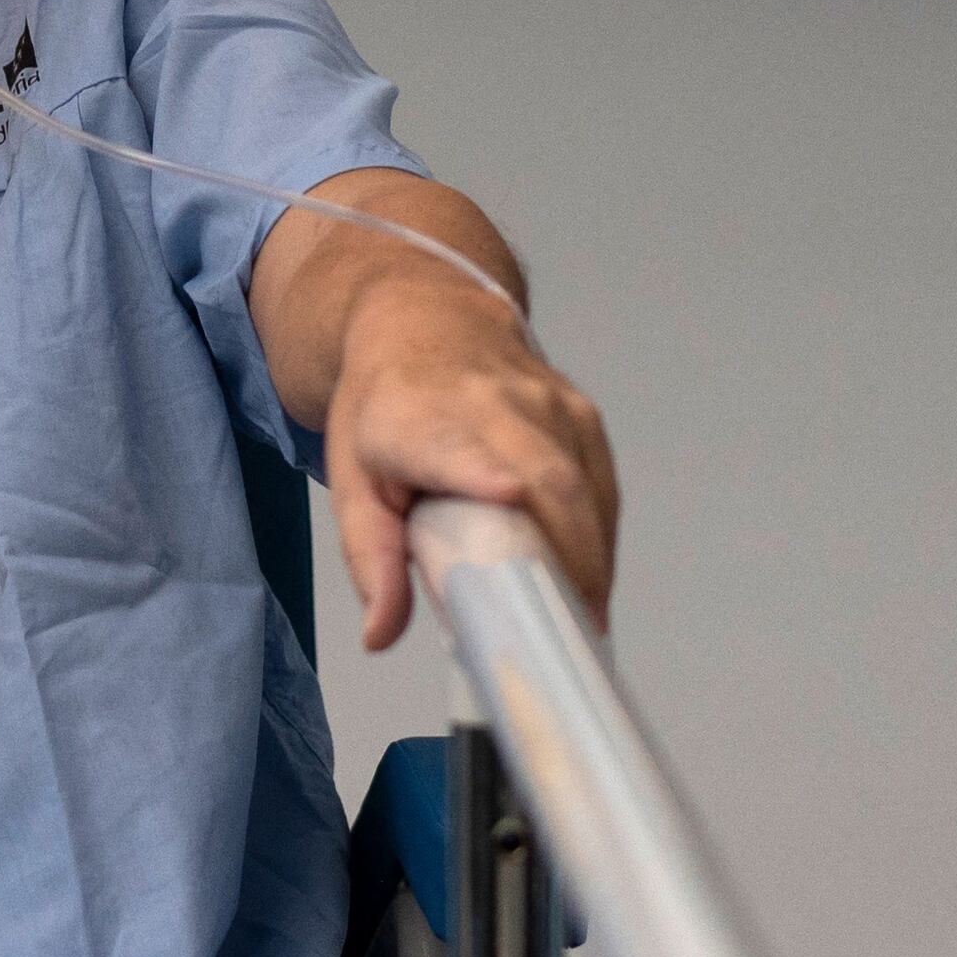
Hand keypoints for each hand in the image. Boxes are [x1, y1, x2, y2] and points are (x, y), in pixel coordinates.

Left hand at [316, 270, 617, 650]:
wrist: (424, 319)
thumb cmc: (383, 410)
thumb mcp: (354, 482)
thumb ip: (370, 558)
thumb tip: (380, 636)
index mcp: (420, 420)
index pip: (460, 448)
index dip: (485, 474)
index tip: (510, 497)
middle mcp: (489, 402)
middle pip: (547, 481)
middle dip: (569, 561)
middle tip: (570, 632)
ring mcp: (544, 402)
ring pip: (585, 485)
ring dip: (593, 556)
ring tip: (586, 619)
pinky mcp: (578, 410)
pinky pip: (601, 479)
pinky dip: (602, 534)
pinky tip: (593, 576)